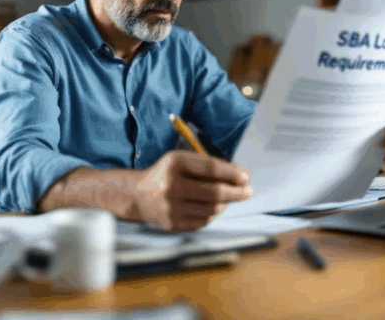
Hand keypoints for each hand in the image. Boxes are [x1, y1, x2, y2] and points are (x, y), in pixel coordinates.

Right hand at [131, 150, 252, 231]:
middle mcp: (172, 187)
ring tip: (228, 198)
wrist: (137, 196)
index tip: (246, 177)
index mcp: (174, 164)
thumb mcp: (180, 160)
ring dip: (225, 203)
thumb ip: (206, 165)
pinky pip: (204, 221)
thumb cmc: (165, 174)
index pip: (211, 168)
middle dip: (237, 192)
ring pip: (213, 209)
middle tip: (247, 192)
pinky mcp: (173, 224)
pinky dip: (213, 214)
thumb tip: (239, 176)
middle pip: (215, 192)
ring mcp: (172, 208)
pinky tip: (213, 207)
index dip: (232, 173)